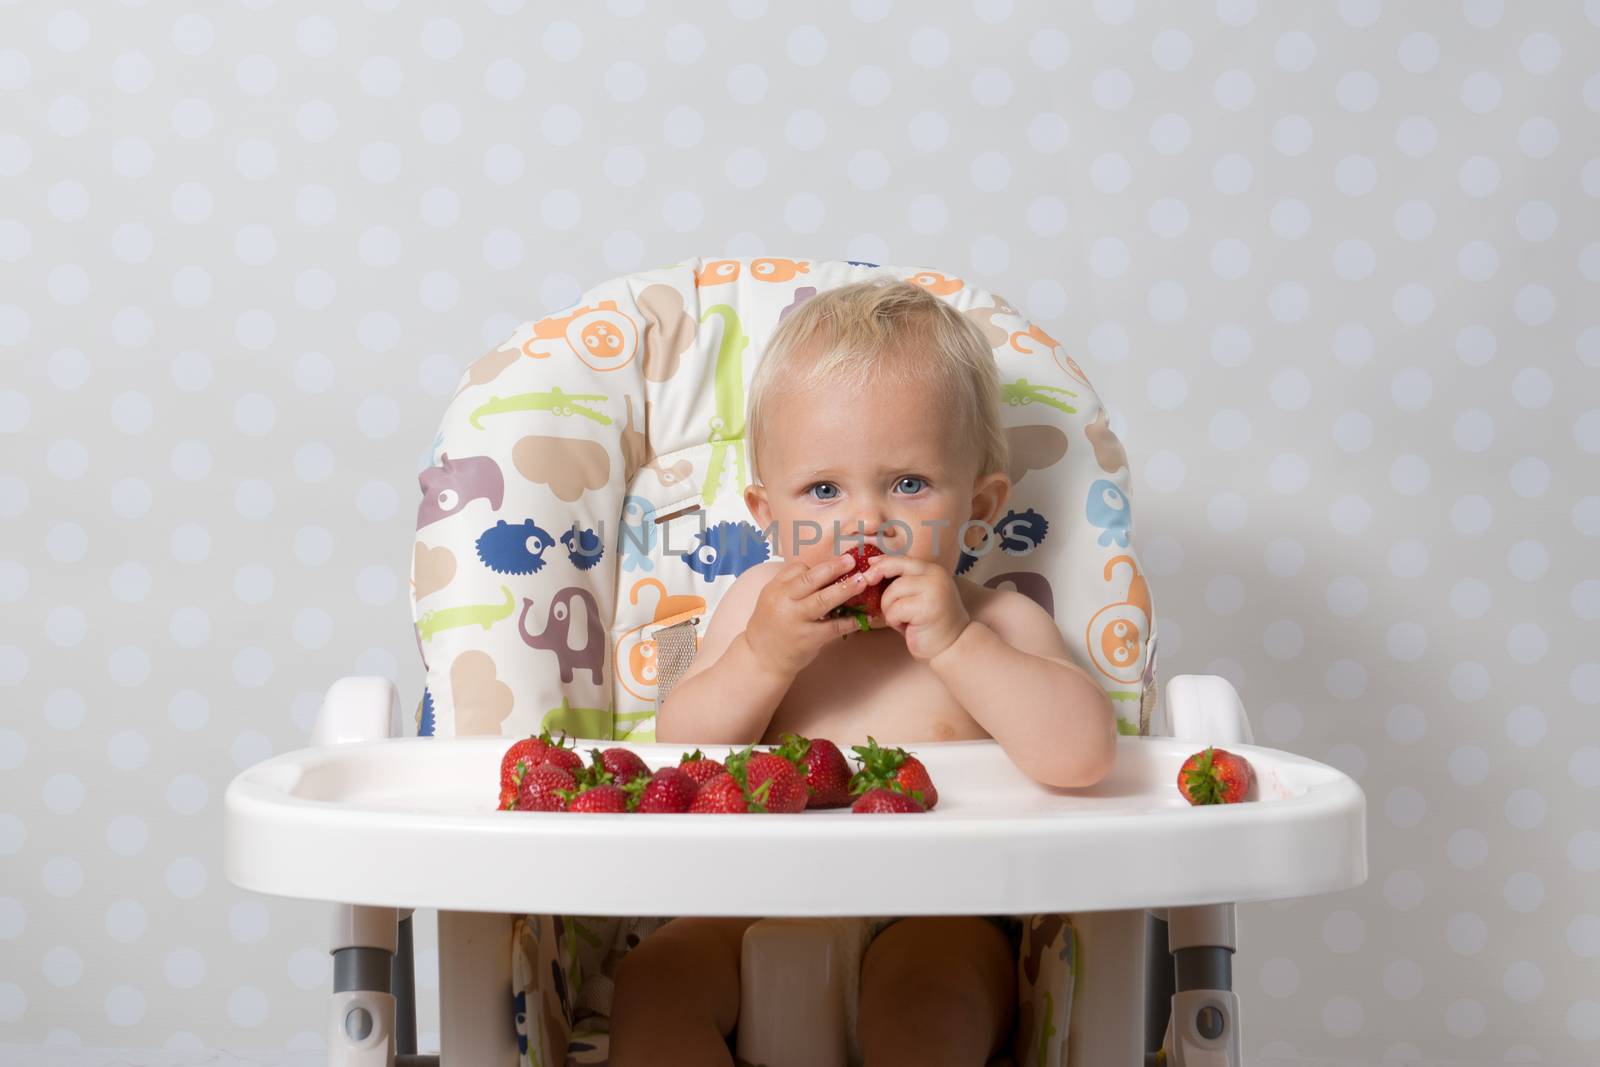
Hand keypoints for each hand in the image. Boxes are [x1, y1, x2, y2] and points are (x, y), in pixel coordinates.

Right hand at [744, 553, 874, 677]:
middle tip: (852, 560)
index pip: (798, 569)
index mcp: (775, 589)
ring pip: (823, 600)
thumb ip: (793, 586)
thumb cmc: (772, 626)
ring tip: (862, 581)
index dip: (820, 566)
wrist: (760, 659)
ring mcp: (796, 620)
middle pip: (810, 579)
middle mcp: (784, 602)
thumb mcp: (773, 600)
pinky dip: (850, 621)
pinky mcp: (808, 639)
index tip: (839, 563)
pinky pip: (833, 627)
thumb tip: (825, 573)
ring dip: (845, 589)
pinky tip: (864, 617)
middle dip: (833, 568)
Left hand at [862, 555, 970, 659]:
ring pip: (892, 591)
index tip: (869, 570)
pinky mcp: (926, 607)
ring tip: (901, 620)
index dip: (882, 563)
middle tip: (870, 588)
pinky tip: (907, 627)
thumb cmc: (929, 624)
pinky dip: (894, 621)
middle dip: (877, 577)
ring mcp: (933, 590)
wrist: (953, 646)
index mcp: (933, 570)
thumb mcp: (917, 596)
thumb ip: (902, 580)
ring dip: (889, 609)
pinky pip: (895, 610)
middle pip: (894, 567)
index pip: (901, 559)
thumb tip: (873, 563)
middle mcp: (935, 575)